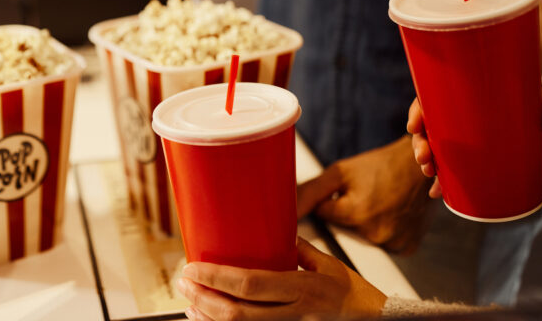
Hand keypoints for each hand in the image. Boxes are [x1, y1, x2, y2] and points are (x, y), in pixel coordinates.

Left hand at [176, 237, 385, 319]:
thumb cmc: (356, 294)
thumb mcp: (328, 265)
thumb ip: (297, 249)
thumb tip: (269, 230)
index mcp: (303, 288)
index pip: (250, 285)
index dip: (216, 277)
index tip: (194, 267)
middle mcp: (295, 313)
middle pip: (237, 313)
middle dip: (203, 298)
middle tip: (184, 281)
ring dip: (208, 317)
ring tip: (190, 301)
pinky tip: (208, 319)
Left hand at [296, 136, 431, 252]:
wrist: (420, 164)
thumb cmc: (380, 165)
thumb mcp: (340, 172)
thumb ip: (310, 192)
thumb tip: (287, 210)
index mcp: (356, 213)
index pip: (324, 216)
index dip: (331, 201)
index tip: (343, 192)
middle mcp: (376, 234)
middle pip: (342, 230)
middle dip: (346, 214)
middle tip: (364, 195)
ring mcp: (394, 243)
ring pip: (362, 238)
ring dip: (364, 224)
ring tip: (378, 203)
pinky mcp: (407, 248)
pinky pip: (383, 244)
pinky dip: (382, 231)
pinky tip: (390, 214)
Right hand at [407, 91, 541, 199]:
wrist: (535, 119)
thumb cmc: (529, 106)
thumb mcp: (536, 106)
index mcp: (460, 98)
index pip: (429, 100)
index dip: (417, 112)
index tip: (414, 126)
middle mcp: (452, 118)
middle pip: (426, 128)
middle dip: (419, 144)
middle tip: (424, 158)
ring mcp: (457, 138)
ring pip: (431, 148)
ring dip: (426, 163)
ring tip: (429, 174)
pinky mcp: (465, 156)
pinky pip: (447, 167)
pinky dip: (441, 182)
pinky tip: (436, 193)